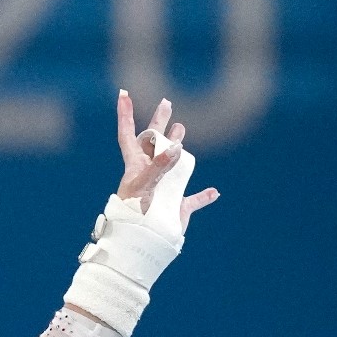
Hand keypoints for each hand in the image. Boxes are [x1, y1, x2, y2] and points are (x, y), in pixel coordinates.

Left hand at [114, 92, 218, 235]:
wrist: (137, 243)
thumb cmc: (132, 214)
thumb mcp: (143, 186)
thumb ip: (159, 166)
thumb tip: (176, 147)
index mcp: (135, 166)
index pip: (129, 135)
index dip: (126, 115)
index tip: (123, 94)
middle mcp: (149, 174)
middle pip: (154, 143)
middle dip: (159, 123)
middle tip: (167, 103)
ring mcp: (163, 189)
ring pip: (174, 164)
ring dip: (178, 148)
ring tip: (181, 130)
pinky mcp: (176, 208)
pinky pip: (193, 200)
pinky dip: (204, 196)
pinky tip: (213, 193)